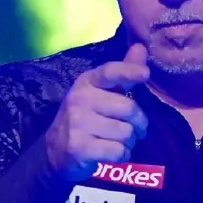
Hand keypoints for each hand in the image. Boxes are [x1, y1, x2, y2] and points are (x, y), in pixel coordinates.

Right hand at [45, 43, 149, 180]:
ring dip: (129, 141)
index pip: (110, 72)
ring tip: (119, 141)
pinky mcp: (78, 147)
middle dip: (139, 122)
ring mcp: (77, 123)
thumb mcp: (102, 92)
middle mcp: (80, 99)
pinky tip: (111, 153)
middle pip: (128, 108)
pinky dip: (121, 155)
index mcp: (88, 82)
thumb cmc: (87, 116)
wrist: (56, 150)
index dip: (129, 71)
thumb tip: (141, 47)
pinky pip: (117, 151)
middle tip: (136, 129)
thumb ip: (123, 72)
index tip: (145, 73)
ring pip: (126, 132)